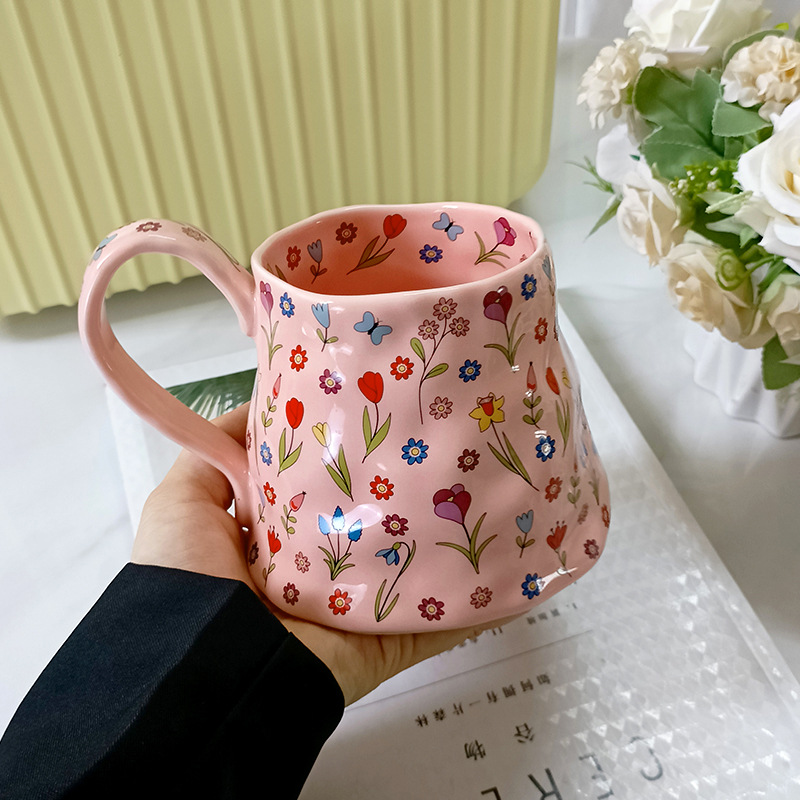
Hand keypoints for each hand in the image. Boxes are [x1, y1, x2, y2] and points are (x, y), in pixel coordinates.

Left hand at [133, 403, 513, 704]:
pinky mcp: (385, 639)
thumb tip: (255, 410)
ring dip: (445, 538)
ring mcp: (356, 608)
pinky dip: (479, 601)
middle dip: (399, 489)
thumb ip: (215, 453)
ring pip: (411, 566)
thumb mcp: (183, 502)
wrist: (207, 668)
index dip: (345, 453)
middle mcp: (318, 572)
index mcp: (274, 541)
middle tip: (441, 441)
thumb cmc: (188, 579)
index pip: (320, 490)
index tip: (378, 413)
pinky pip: (440, 620)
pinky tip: (514, 567)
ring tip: (488, 492)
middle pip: (371, 524)